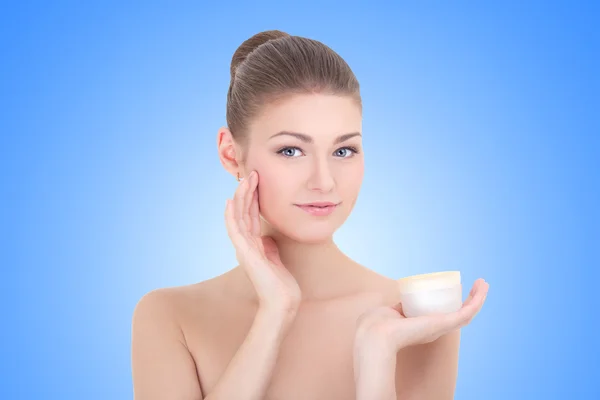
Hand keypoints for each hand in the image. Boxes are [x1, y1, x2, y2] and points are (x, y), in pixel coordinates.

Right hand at [224, 170, 301, 314]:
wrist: (282, 303)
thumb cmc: (281, 285)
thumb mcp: (276, 259)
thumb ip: (269, 247)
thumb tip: (267, 237)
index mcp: (253, 244)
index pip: (251, 215)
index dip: (253, 198)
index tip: (257, 180)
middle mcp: (246, 244)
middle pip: (243, 212)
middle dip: (247, 192)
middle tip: (252, 173)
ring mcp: (244, 248)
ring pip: (238, 216)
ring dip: (241, 197)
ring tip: (245, 180)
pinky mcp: (245, 253)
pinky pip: (235, 230)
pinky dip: (231, 215)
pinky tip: (230, 202)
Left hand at [355, 279, 488, 351]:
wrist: (377, 334)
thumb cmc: (377, 325)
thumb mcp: (390, 313)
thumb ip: (396, 310)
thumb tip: (399, 305)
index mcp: (423, 328)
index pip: (442, 316)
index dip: (452, 305)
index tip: (456, 291)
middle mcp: (435, 329)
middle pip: (458, 314)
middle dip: (470, 300)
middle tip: (477, 285)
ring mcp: (441, 327)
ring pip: (467, 312)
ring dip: (478, 297)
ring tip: (484, 283)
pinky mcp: (445, 323)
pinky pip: (468, 311)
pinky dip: (478, 299)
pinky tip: (483, 287)